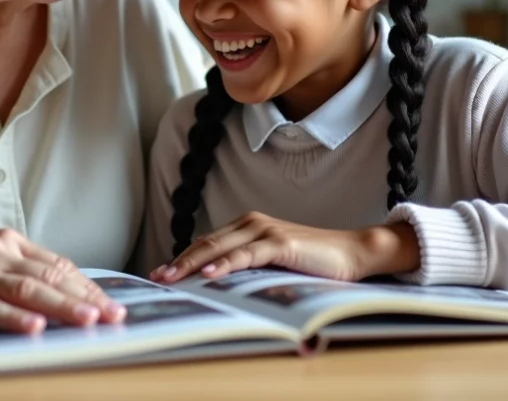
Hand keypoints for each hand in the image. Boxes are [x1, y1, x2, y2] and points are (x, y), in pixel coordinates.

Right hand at [0, 229, 125, 332]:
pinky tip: (35, 327)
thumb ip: (20, 270)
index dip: (87, 285)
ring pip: (29, 290)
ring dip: (63, 306)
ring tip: (89, 321)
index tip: (111, 303)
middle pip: (50, 276)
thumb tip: (63, 291)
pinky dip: (15, 318)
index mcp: (9, 242)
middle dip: (86, 298)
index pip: (58, 264)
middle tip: (114, 315)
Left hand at [150, 212, 420, 283]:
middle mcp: (252, 223)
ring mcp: (265, 231)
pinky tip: (209, 275)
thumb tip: (217, 285)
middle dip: (179, 262)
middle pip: (206, 244)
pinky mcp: (280, 243)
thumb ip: (249, 267)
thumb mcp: (273, 264)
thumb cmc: (313, 261)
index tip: (161, 274)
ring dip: (192, 264)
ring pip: (220, 247)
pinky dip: (225, 265)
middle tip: (156, 278)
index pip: (207, 243)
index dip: (183, 258)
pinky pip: (246, 255)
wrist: (352, 252)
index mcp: (247, 227)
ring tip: (171, 277)